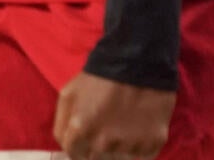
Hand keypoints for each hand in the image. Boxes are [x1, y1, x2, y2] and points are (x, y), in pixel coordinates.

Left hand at [53, 71, 175, 159]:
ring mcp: (130, 145)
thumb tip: (67, 146)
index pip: (74, 154)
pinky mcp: (153, 143)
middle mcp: (104, 142)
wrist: (137, 62)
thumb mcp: (68, 94)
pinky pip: (142, 157)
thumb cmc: (98, 77)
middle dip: (96, 150)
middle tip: (104, 132)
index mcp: (80, 129)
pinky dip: (139, 148)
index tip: (83, 142)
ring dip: (118, 150)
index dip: (77, 148)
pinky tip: (136, 131)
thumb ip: (61, 124)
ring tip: (121, 129)